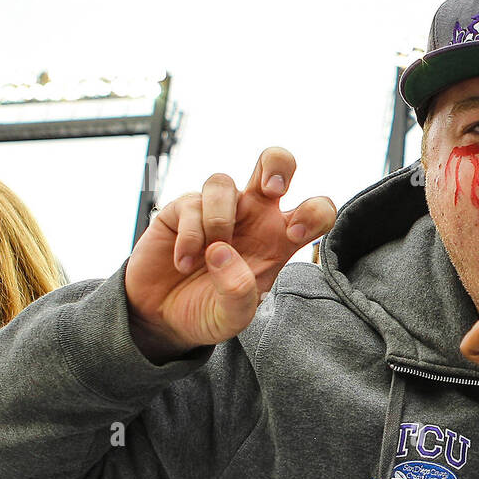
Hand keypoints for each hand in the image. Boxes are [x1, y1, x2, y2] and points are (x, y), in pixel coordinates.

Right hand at [124, 147, 335, 362]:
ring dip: (219, 219)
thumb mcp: (233, 317)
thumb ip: (237, 293)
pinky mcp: (182, 209)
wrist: (163, 316)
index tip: (292, 235)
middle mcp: (253, 216)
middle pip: (275, 162)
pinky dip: (189, 237)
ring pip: (223, 182)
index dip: (314, 211)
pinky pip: (190, 204)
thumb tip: (222, 252)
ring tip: (208, 257)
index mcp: (279, 238)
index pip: (314, 210)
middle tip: (271, 190)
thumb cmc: (210, 310)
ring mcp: (218, 209)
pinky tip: (184, 263)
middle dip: (278, 165)